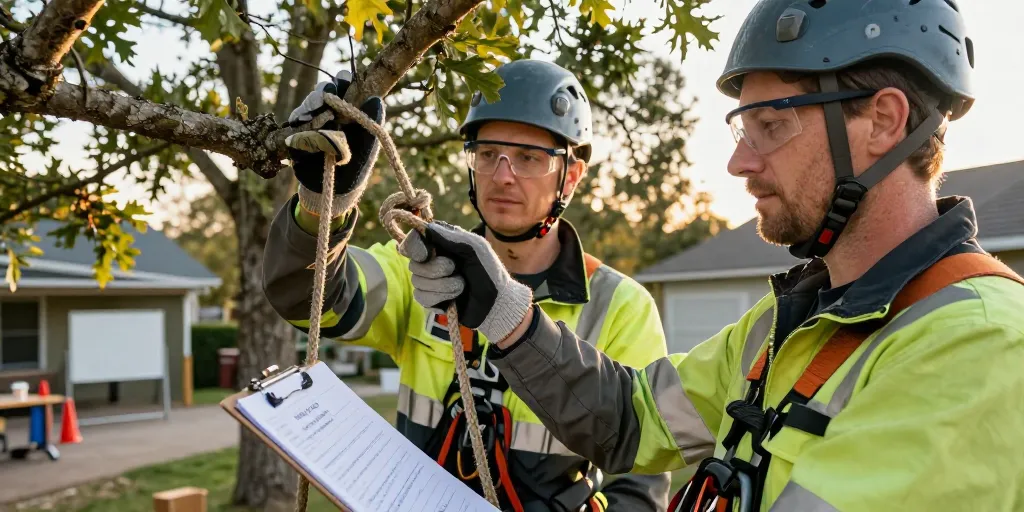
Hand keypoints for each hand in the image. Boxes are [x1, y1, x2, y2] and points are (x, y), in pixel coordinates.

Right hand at [284, 70, 383, 216]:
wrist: (333, 193)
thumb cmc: (355, 170)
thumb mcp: (367, 148)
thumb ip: (370, 124)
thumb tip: (376, 99)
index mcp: (349, 114)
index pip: (346, 90)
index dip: (343, 81)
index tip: (343, 79)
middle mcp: (330, 115)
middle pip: (324, 92)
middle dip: (325, 90)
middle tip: (326, 93)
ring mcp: (313, 123)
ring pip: (309, 104)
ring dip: (311, 103)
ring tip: (316, 107)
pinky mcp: (298, 134)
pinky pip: (296, 120)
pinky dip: (299, 118)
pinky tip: (302, 119)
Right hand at [398, 221, 532, 342]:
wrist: (496, 303)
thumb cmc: (490, 272)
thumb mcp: (476, 248)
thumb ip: (453, 236)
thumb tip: (428, 227)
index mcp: (442, 245)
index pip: (415, 240)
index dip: (414, 246)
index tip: (425, 253)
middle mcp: (432, 261)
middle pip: (414, 263)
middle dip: (436, 268)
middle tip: (456, 269)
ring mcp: (430, 282)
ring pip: (417, 281)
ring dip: (443, 285)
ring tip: (461, 286)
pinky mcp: (431, 300)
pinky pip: (421, 297)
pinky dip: (440, 297)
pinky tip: (455, 298)